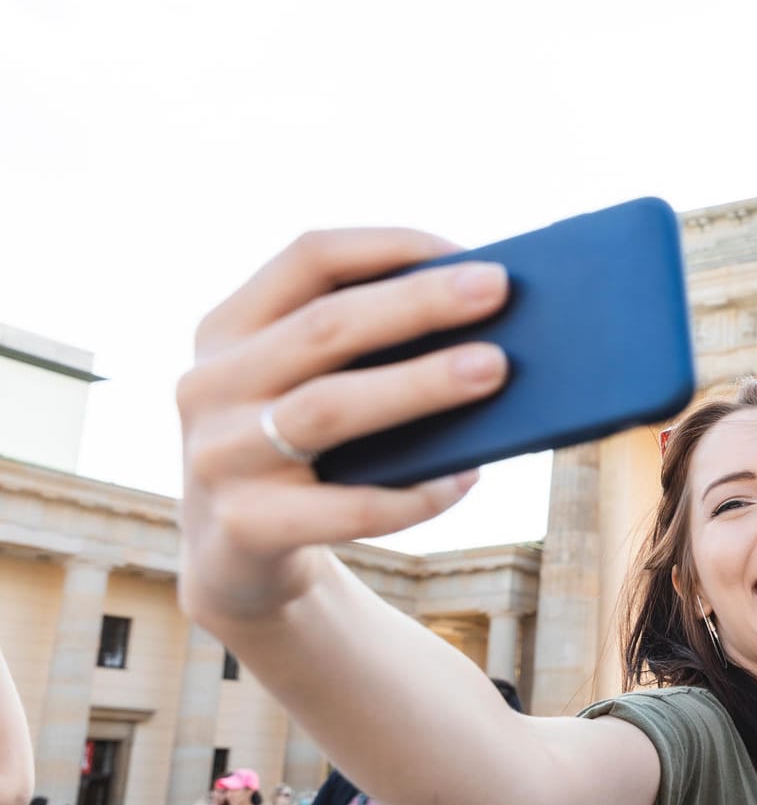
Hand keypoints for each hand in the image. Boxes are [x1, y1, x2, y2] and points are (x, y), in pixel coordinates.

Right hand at [175, 229, 509, 624]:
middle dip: (418, 303)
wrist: (236, 559)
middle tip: (497, 290)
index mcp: (229, 328)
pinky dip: (414, 493)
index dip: (390, 245)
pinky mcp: (244, 526)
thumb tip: (490, 326)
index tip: (467, 251)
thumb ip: (369, 352)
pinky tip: (466, 479)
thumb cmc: (306, 451)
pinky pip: (347, 507)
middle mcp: (210, 383)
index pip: (309, 257)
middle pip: (325, 326)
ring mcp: (219, 456)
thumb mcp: (308, 387)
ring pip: (329, 408)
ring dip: (419, 384)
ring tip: (493, 369)